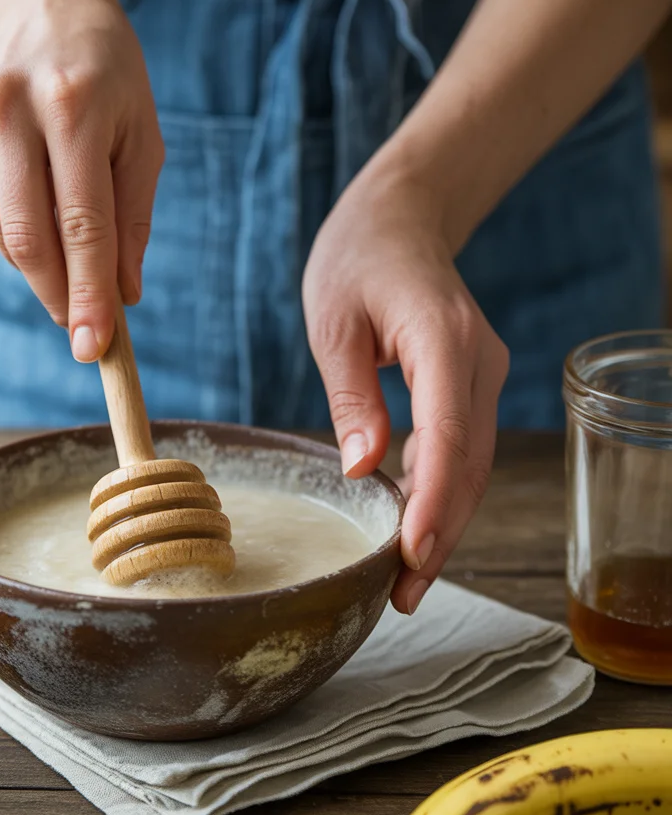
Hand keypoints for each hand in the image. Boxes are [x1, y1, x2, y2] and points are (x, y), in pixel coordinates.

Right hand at [0, 0, 163, 361]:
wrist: (35, 6)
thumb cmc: (106, 79)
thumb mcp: (141, 136)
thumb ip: (133, 218)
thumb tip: (123, 296)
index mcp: (75, 104)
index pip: (82, 223)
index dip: (88, 293)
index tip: (94, 347)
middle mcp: (10, 106)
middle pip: (29, 239)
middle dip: (58, 295)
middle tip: (80, 327)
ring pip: (1, 232)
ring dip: (39, 261)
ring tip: (65, 235)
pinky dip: (9, 223)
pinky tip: (27, 183)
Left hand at [302, 160, 509, 614]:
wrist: (399, 220)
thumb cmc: (357, 260)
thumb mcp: (333, 321)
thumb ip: (351, 394)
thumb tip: (363, 469)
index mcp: (442, 339)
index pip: (447, 434)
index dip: (433, 501)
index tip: (411, 554)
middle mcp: (477, 361)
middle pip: (469, 464)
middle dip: (441, 532)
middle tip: (404, 594)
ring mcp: (482, 374)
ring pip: (472, 464)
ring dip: (444, 522)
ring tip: (407, 580)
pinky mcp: (470, 385)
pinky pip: (462, 449)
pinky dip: (441, 492)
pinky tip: (414, 528)